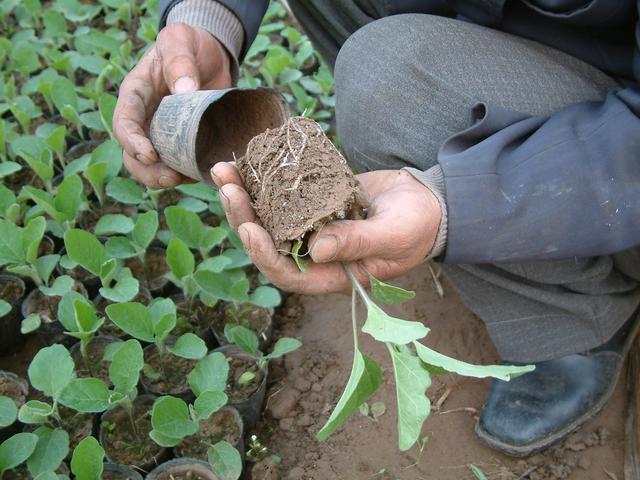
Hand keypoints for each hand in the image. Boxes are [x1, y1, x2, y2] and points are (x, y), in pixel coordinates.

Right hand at [113, 23, 232, 188]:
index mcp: (136, 93)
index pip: (124, 122)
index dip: (132, 142)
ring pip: (152, 167)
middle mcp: (144, 118)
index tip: (150, 154)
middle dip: (148, 171)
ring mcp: (162, 134)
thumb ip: (180, 62)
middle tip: (171, 178)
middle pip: (132, 155)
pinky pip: (179, 166)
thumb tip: (184, 92)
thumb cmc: (190, 44)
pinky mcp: (182, 144)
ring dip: (165, 179)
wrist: (211, 55)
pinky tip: (202, 174)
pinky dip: (187, 175)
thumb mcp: (181, 41)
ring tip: (186, 179)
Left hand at [212, 163, 441, 293]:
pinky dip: (263, 180)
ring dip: (244, 196)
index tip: (248, 229)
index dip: (263, 254)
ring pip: (267, 217)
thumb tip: (316, 249)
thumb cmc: (416, 226)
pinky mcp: (312, 203)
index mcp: (331, 274)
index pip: (287, 273)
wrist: (427, 202)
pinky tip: (246, 161)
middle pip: (267, 242)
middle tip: (226, 186)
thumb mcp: (391, 235)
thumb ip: (357, 243)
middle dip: (243, 217)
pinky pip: (282, 195)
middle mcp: (314, 254)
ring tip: (223, 169)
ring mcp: (311, 227)